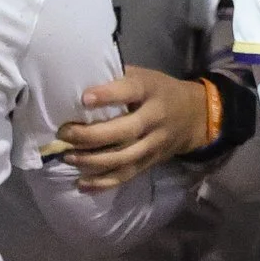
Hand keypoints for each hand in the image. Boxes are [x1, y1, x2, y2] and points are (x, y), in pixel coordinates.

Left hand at [55, 67, 212, 190]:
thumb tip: (77, 82)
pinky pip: (126, 175)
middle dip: (90, 135)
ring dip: (92, 161)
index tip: (84, 99)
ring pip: (123, 157)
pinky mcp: (151, 161)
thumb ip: (117, 79)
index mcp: (151, 90)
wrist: (195, 115)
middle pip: (124, 131)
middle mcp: (155, 118)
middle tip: (64, 133)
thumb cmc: (159, 91)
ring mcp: (154, 143)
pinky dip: (103, 183)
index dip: (108, 95)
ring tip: (68, 157)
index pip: (131, 91)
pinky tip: (81, 183)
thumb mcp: (145, 77)